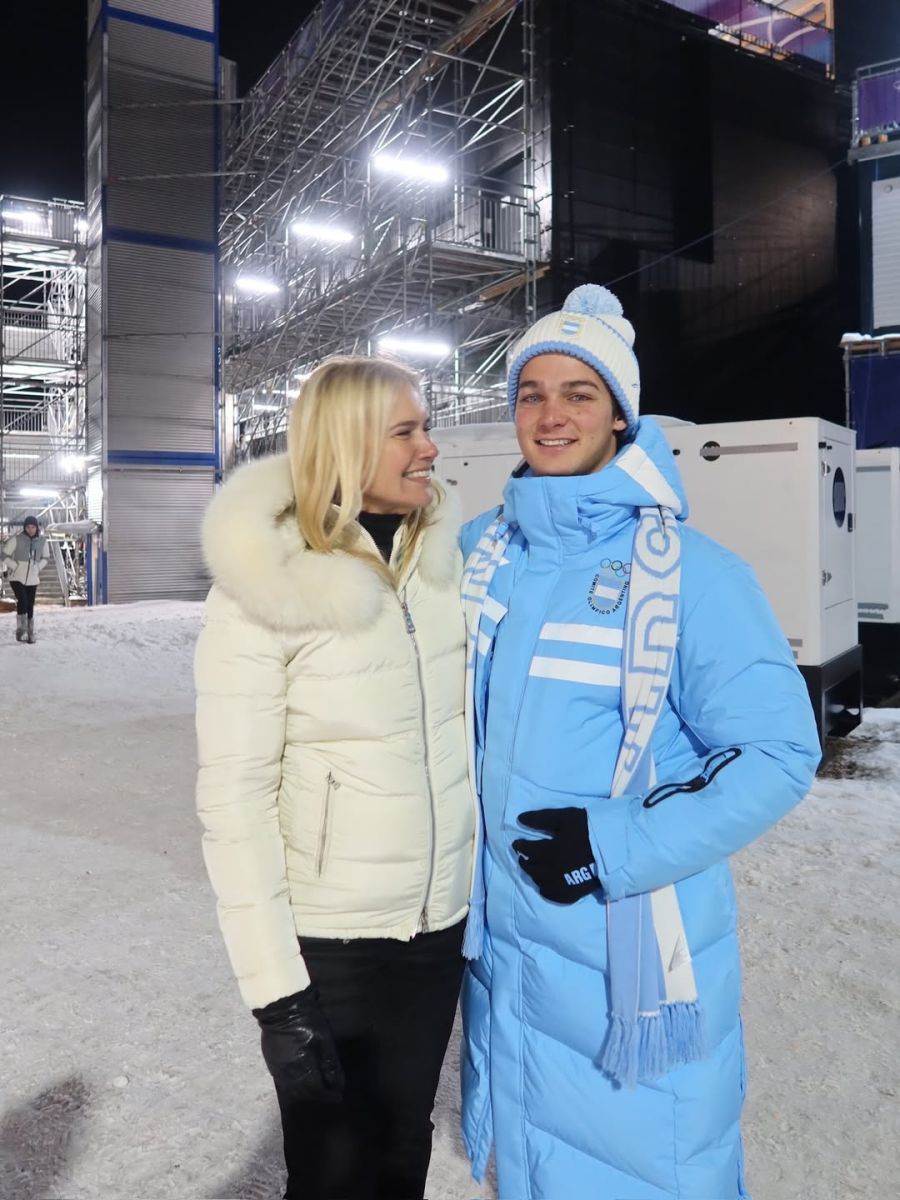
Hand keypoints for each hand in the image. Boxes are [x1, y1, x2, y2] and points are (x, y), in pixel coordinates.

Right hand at [253, 985, 344, 1102]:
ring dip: (304, 1091)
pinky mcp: (270, 1061)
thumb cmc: (307, 1021)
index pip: (316, 1090)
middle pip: (303, 1092)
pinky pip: (282, 1079)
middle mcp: (287, 1072)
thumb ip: (330, 1064)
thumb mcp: (324, 1040)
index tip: (338, 1097)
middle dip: (316, 1095)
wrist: (282, 1007)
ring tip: (315, 1090)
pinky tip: (300, 1080)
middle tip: (328, 1094)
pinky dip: (293, 1084)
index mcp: (302, 1067)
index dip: (328, 1095)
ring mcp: (276, 1067)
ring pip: (291, 1088)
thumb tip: (338, 1085)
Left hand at [512, 807, 600, 903]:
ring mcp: (562, 883)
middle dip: (524, 861)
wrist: (615, 849)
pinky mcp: (572, 893)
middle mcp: (552, 870)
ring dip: (533, 874)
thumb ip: (541, 819)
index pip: (527, 850)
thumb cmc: (589, 830)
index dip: (520, 846)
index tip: (517, 844)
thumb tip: (519, 819)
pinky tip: (545, 884)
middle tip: (522, 857)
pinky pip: (553, 895)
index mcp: (550, 851)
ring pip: (540, 882)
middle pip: (531, 868)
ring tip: (534, 868)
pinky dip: (546, 889)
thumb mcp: (565, 818)